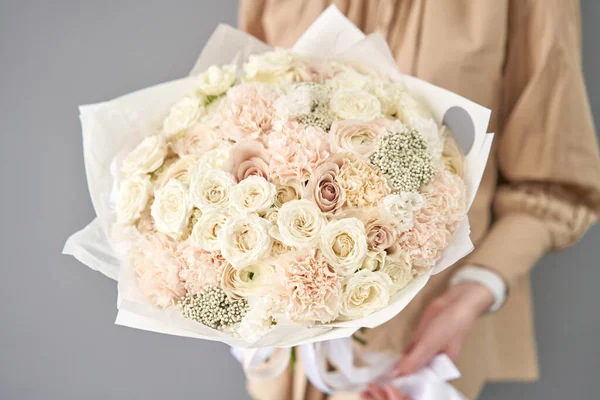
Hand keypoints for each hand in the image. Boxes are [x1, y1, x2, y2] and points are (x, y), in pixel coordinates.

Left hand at [361, 282, 493, 398]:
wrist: (455, 302)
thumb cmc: (449, 325)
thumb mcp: (430, 344)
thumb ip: (414, 360)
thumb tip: (397, 374)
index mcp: (441, 368)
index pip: (423, 382)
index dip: (408, 384)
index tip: (391, 387)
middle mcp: (433, 362)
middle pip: (415, 373)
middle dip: (401, 376)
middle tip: (381, 381)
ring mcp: (426, 350)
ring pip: (410, 361)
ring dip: (398, 366)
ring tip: (381, 374)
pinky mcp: (420, 339)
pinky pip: (408, 350)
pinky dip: (400, 356)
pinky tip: (387, 361)